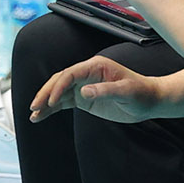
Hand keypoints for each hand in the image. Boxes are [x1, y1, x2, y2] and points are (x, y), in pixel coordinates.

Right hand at [30, 55, 167, 124]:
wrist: (149, 101)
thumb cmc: (141, 93)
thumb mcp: (126, 91)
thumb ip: (106, 91)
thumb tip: (83, 92)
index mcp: (96, 67)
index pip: (70, 73)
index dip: (58, 86)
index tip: (52, 101)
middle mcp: (86, 74)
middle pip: (59, 80)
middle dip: (45, 93)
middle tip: (35, 107)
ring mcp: (84, 86)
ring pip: (58, 92)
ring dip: (45, 102)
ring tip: (34, 115)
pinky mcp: (84, 98)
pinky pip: (63, 102)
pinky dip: (51, 108)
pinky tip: (42, 116)